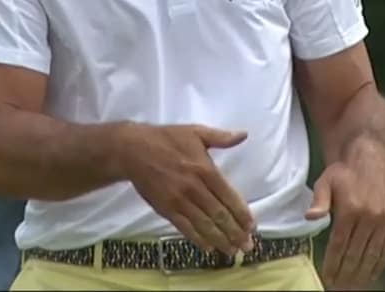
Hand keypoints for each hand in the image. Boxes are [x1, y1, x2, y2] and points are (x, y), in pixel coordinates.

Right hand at [116, 123, 256, 256]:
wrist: (133, 150)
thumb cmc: (167, 139)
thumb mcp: (196, 132)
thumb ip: (221, 137)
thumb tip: (243, 135)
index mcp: (205, 169)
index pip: (228, 196)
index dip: (241, 213)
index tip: (252, 226)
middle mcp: (194, 188)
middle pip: (218, 214)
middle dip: (235, 232)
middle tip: (248, 246)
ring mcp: (179, 201)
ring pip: (204, 225)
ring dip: (220, 240)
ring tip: (233, 251)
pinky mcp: (166, 209)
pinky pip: (185, 228)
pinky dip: (198, 239)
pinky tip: (209, 248)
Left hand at [305, 142, 384, 289]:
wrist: (372, 159)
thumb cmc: (344, 174)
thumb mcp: (326, 182)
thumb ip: (319, 201)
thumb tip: (310, 216)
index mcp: (351, 208)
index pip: (339, 245)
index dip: (333, 264)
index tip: (328, 279)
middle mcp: (370, 216)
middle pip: (356, 254)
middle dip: (346, 274)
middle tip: (339, 287)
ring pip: (373, 254)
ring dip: (362, 273)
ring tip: (353, 286)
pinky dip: (380, 264)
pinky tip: (371, 274)